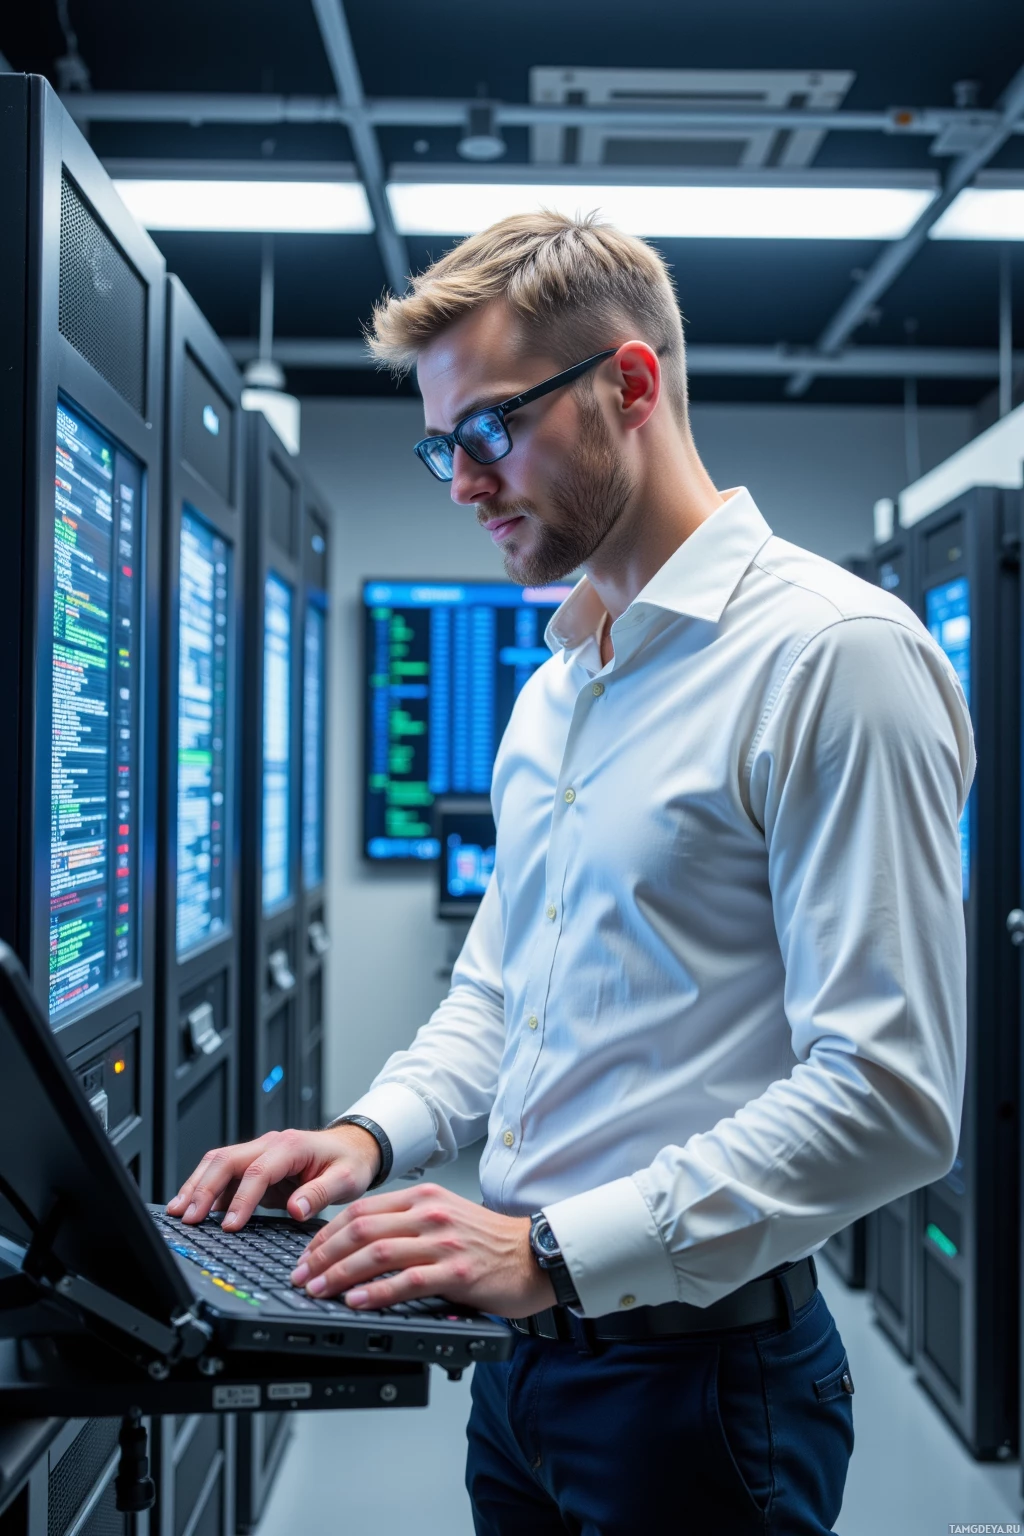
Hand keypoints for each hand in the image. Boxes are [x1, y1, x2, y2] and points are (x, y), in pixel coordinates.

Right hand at [166, 1125, 381, 1229]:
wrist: (353, 1147)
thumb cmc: (350, 1162)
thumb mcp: (346, 1179)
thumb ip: (319, 1194)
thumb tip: (295, 1211)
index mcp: (291, 1146)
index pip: (257, 1171)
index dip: (240, 1200)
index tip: (229, 1226)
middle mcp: (270, 1144)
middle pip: (226, 1161)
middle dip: (203, 1189)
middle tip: (187, 1218)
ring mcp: (259, 1153)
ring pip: (218, 1163)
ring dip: (197, 1186)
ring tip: (178, 1211)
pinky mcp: (255, 1165)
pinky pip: (225, 1174)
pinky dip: (206, 1190)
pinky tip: (194, 1207)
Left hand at [287, 1182, 556, 1318]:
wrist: (537, 1255)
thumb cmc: (490, 1242)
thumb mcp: (445, 1216)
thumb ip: (408, 1224)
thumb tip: (360, 1244)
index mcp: (424, 1197)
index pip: (361, 1209)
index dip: (326, 1232)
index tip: (307, 1254)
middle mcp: (430, 1214)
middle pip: (361, 1228)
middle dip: (323, 1253)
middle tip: (302, 1275)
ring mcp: (444, 1242)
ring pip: (378, 1253)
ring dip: (340, 1273)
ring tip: (319, 1290)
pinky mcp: (458, 1270)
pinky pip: (407, 1281)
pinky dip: (377, 1292)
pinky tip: (357, 1301)